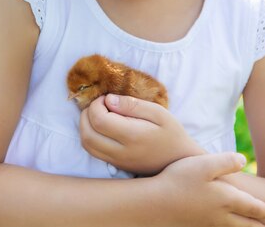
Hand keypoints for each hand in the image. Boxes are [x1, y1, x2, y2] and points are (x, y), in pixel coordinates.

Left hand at [79, 94, 204, 174]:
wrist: (179, 160)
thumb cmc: (171, 133)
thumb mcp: (159, 113)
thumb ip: (133, 105)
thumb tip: (109, 100)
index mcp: (133, 136)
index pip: (99, 120)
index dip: (96, 105)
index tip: (106, 98)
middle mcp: (121, 152)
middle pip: (87, 134)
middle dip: (86, 114)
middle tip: (100, 104)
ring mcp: (116, 161)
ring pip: (86, 145)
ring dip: (85, 126)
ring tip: (98, 114)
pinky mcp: (115, 165)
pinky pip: (92, 151)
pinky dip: (89, 136)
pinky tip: (101, 127)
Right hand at [156, 153, 264, 226]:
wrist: (154, 204)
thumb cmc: (179, 180)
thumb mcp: (204, 164)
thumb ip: (226, 162)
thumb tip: (244, 160)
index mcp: (226, 199)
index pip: (252, 207)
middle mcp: (220, 216)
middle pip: (246, 225)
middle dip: (258, 226)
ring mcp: (206, 224)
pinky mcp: (194, 226)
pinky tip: (221, 226)